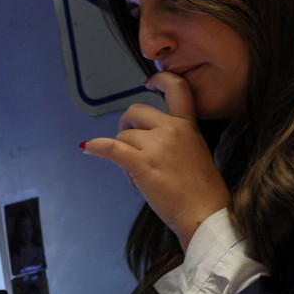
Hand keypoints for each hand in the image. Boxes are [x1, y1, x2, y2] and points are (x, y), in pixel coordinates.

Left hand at [81, 72, 229, 246]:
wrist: (205, 212)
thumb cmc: (204, 191)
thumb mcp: (197, 153)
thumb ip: (177, 140)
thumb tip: (149, 144)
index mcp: (188, 126)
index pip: (178, 89)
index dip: (161, 80)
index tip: (150, 82)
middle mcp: (171, 129)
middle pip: (137, 111)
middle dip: (128, 125)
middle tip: (130, 143)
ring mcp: (156, 146)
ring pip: (124, 135)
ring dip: (123, 150)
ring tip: (136, 173)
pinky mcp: (140, 163)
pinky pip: (111, 148)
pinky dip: (97, 146)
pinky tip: (88, 148)